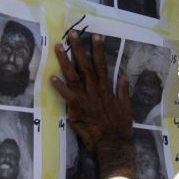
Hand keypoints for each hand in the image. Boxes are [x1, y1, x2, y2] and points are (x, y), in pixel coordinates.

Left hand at [52, 32, 134, 178]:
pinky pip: (67, 96)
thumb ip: (124, 91)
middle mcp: (95, 91)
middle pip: (86, 66)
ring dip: (65, 61)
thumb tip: (124, 76)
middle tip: (72, 34)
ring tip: (59, 47)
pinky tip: (51, 77)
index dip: (98, 51)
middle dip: (79, 49)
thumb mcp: (126, 107)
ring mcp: (86, 99)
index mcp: (107, 89)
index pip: (102, 66)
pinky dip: (60, 87)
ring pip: (74, 76)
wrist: (113, 145)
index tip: (95, 37)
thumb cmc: (120, 128)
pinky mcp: (77, 110)